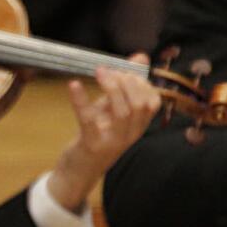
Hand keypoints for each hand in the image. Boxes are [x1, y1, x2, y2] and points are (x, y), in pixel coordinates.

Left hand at [47, 54, 159, 212]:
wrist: (79, 170)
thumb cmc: (97, 134)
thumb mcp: (111, 108)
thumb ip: (124, 85)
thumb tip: (141, 56)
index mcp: (138, 124)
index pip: (153, 101)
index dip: (142, 82)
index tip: (125, 68)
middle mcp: (130, 133)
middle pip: (141, 105)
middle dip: (129, 82)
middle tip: (111, 69)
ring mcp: (113, 140)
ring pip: (124, 113)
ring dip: (112, 88)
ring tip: (99, 71)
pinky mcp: (92, 144)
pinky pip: (89, 120)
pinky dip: (81, 100)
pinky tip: (73, 84)